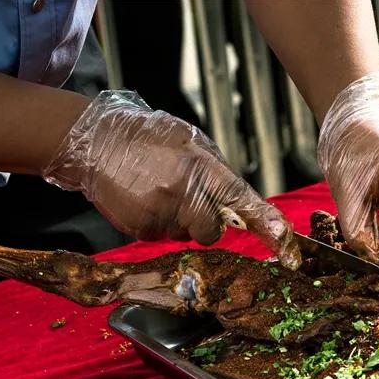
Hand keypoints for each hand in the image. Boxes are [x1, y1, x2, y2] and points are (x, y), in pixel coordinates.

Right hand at [42, 91, 300, 269]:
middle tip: (186, 200)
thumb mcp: (188, 141)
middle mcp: (182, 192)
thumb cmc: (147, 138)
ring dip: (178, 221)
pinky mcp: (138, 228)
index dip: (264, 221)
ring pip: (184, 236)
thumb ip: (215, 171)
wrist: (94, 142)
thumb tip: (237, 201)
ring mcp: (159, 213)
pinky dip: (156, 224)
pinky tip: (142, 199)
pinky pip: (159, 237)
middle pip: (211, 232)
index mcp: (200, 166)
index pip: (241, 199)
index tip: (284, 241)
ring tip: (157, 192)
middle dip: (205, 223)